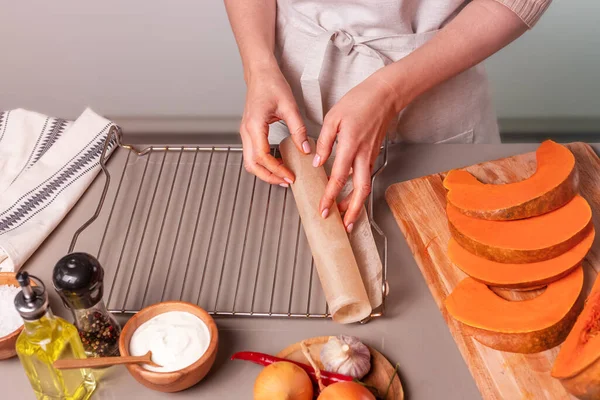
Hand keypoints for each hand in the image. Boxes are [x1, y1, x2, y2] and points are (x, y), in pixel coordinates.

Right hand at [241, 65, 309, 185]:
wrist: (260, 72)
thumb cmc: (271, 83)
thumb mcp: (289, 106)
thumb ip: (298, 129)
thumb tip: (306, 149)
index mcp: (255, 125)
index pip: (262, 156)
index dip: (276, 169)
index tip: (290, 176)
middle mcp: (246, 130)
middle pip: (251, 164)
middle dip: (268, 176)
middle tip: (285, 182)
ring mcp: (245, 132)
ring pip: (250, 161)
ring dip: (264, 171)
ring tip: (282, 175)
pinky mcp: (248, 131)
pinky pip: (252, 153)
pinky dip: (263, 163)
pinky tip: (277, 163)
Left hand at [314, 74, 399, 231]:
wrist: (386, 94)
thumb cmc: (360, 101)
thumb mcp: (333, 117)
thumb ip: (324, 142)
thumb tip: (317, 162)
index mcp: (350, 146)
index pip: (338, 179)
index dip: (330, 197)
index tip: (323, 210)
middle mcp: (363, 155)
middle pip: (360, 191)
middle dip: (352, 211)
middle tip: (344, 225)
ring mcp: (370, 156)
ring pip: (365, 187)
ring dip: (357, 204)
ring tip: (347, 217)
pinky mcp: (373, 154)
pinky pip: (366, 178)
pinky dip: (359, 191)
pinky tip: (352, 196)